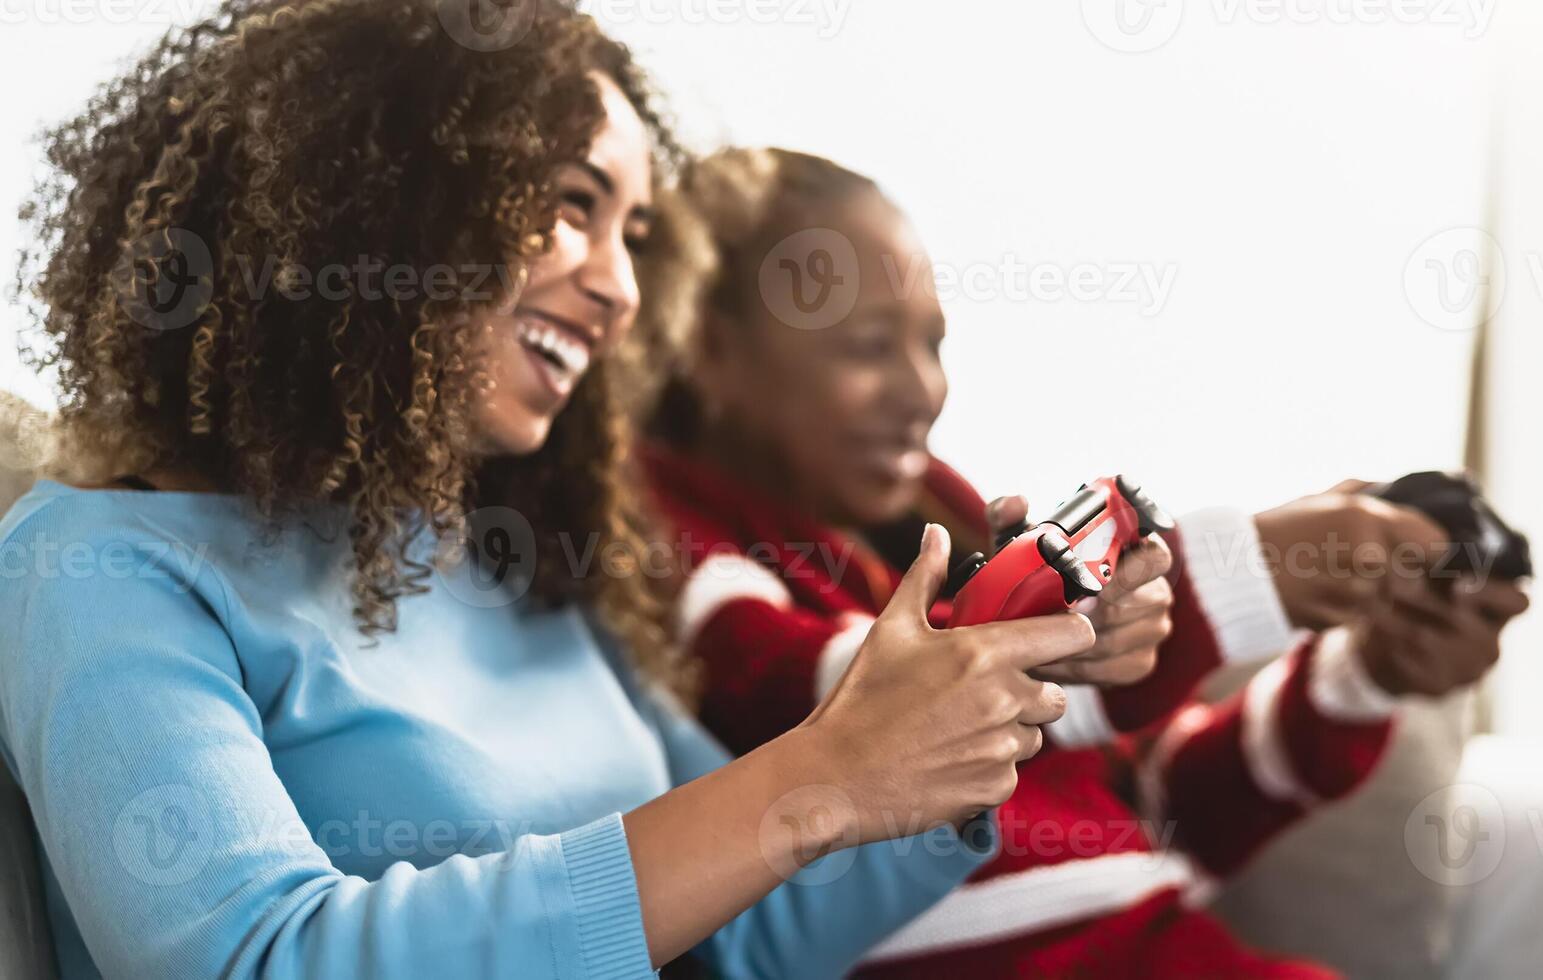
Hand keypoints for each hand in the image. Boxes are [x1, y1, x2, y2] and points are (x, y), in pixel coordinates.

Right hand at [802, 522, 1093, 842]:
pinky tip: (947, 756)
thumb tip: (935, 534)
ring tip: (956, 725)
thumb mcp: (891, 629)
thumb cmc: (861, 698)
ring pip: (1034, 733)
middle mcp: (1004, 700)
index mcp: (985, 653)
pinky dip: (988, 764)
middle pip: (1056, 692)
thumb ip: (924, 576)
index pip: (1072, 635)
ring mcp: (1002, 748)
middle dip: (1030, 688)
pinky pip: (1011, 769)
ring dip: (1009, 728)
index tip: (1056, 635)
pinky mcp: (995, 788)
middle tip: (983, 688)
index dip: (1071, 632)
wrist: (835, 777)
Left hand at [986, 495, 1172, 685]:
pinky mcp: (1139, 663)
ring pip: (1120, 640)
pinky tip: (1050, 660)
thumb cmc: (1037, 569)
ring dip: (1078, 642)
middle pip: (1139, 605)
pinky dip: (1078, 667)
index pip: (1155, 557)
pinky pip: (1113, 670)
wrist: (1041, 614)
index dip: (1128, 572)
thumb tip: (1014, 502)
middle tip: (1056, 613)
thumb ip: (1008, 515)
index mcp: (1139, 552)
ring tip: (1042, 637)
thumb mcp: (1018, 541)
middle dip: (1093, 612)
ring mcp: (1151, 629)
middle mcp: (1155, 590)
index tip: (1089, 583)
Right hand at [1254, 479, 1451, 630]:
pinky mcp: (1340, 621)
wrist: (1230, 572)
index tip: (1412, 552)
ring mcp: (1355, 593)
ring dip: (1370, 597)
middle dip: (1394, 576)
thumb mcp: (1319, 500)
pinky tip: (1320, 597)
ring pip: (1388, 601)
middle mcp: (1368, 556)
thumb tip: (1398, 490)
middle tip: (1357, 567)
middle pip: (1414, 578)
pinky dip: (1347, 613)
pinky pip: (1362, 620)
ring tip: (1332, 581)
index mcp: (1366, 518)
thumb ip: (1365, 494)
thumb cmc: (1275, 531)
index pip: (1436, 544)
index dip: (1427, 550)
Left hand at [1352, 576, 1529, 697]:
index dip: (1492, 594)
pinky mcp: (1440, 688)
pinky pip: (1412, 666)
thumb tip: (1426, 552)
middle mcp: (1490, 644)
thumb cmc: (1416, 605)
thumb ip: (1436, 569)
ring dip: (1396, 619)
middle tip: (1391, 586)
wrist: (1390, 652)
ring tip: (1369, 603)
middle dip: (1424, 600)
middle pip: (1463, 620)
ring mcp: (1469, 670)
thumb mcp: (1429, 582)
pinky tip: (1374, 632)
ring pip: (1430, 641)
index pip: (1517, 603)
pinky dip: (1389, 645)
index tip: (1457, 586)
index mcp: (1498, 613)